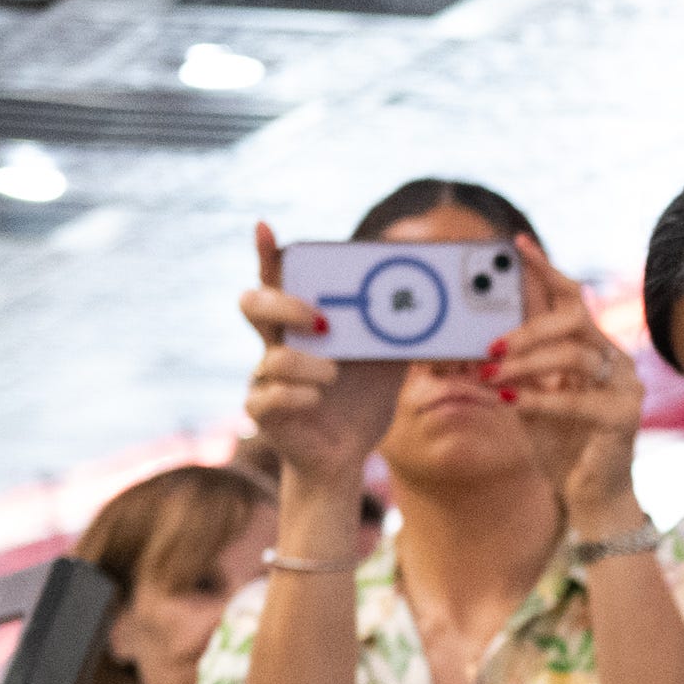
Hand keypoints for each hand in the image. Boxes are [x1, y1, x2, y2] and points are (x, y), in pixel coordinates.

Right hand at [240, 221, 408, 491]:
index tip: (266, 227)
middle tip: (321, 320)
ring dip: (310, 366)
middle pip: (253, 304)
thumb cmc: (360, 403)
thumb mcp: (387, 364)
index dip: (268, 253)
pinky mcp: (263, 411)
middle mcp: (276, 345)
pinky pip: (272, 396)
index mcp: (302, 325)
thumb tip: (430, 302)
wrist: (346, 456)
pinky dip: (301, 396)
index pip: (278, 280)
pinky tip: (318, 401)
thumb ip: (398, 333)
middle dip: (286, 305)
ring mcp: (264, 378)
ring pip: (272, 358)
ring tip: (333, 377)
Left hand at [495, 242, 644, 526]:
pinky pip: (579, 398)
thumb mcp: (526, 402)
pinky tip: (515, 403)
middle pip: (575, 319)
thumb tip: (466, 351)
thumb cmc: (558, 448)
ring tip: (493, 377)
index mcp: (593, 349)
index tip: (517, 244)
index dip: (546, 269)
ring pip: (575, 354)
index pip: (573, 297)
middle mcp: (615, 360)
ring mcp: (626, 386)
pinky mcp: (625, 416)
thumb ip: (510, 374)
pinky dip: (543, 398)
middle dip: (528, 329)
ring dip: (527, 364)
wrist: (589, 499)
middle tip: (489, 346)